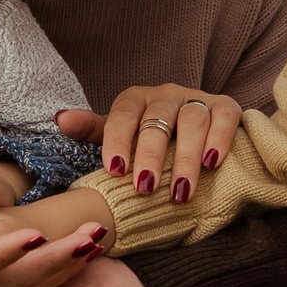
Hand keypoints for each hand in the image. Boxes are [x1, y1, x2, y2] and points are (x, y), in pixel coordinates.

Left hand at [60, 84, 243, 203]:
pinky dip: (220, 138)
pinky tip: (213, 163)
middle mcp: (166, 95)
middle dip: (151, 155)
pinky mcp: (226, 106)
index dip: (117, 140)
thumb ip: (92, 130)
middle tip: (145, 188)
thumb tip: (60, 119)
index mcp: (135, 100)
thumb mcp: (117, 134)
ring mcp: (197, 98)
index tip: (116, 170)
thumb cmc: (146, 138)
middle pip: (158, 119)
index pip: (122, 114)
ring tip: (181, 191)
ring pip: (193, 120)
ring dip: (187, 157)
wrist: (191, 130)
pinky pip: (224, 116)